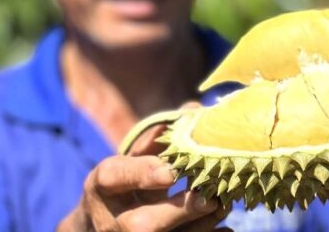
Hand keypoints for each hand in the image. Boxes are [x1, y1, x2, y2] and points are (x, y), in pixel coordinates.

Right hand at [57, 119, 231, 231]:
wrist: (104, 226)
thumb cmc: (124, 186)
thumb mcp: (131, 159)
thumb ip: (158, 137)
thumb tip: (195, 109)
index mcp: (104, 185)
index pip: (114, 176)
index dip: (143, 173)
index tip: (172, 171)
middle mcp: (112, 220)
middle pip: (140, 224)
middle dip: (179, 211)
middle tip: (208, 197)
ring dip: (200, 225)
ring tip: (223, 205)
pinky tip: (224, 229)